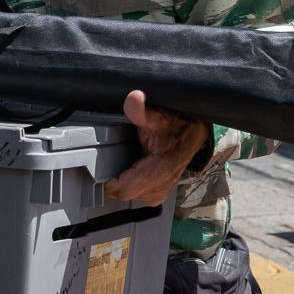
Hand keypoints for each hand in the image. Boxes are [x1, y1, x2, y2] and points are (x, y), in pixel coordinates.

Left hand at [103, 90, 209, 205]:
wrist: (193, 136)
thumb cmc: (177, 127)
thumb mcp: (158, 116)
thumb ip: (142, 110)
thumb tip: (134, 98)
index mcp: (159, 172)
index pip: (123, 190)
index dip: (108, 180)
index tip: (100, 167)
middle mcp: (159, 188)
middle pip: (121, 193)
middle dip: (113, 178)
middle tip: (112, 157)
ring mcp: (158, 193)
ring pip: (126, 195)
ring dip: (122, 180)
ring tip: (125, 162)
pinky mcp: (156, 194)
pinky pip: (134, 194)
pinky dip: (129, 182)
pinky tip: (132, 168)